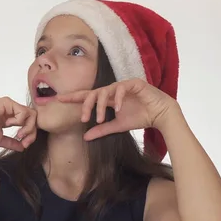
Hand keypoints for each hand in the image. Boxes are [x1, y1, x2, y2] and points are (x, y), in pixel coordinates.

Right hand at [0, 96, 37, 151]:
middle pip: (32, 118)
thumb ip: (11, 142)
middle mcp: (10, 109)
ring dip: (28, 127)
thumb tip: (22, 147)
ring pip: (31, 114)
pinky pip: (23, 111)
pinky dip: (20, 121)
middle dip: (32, 131)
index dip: (29, 135)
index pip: (27, 123)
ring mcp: (9, 105)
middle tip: (25, 142)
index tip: (24, 145)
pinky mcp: (7, 102)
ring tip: (19, 135)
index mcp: (8, 117)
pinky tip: (9, 125)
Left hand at [57, 78, 178, 140]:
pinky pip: (122, 88)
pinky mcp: (135, 84)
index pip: (88, 96)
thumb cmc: (140, 117)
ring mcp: (123, 85)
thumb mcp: (118, 126)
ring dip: (100, 105)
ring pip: (105, 90)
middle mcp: (113, 90)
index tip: (59, 99)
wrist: (161, 115)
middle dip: (86, 104)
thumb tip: (85, 137)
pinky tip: (117, 109)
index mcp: (108, 98)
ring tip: (99, 119)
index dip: (74, 97)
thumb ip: (102, 129)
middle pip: (93, 92)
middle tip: (82, 118)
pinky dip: (118, 98)